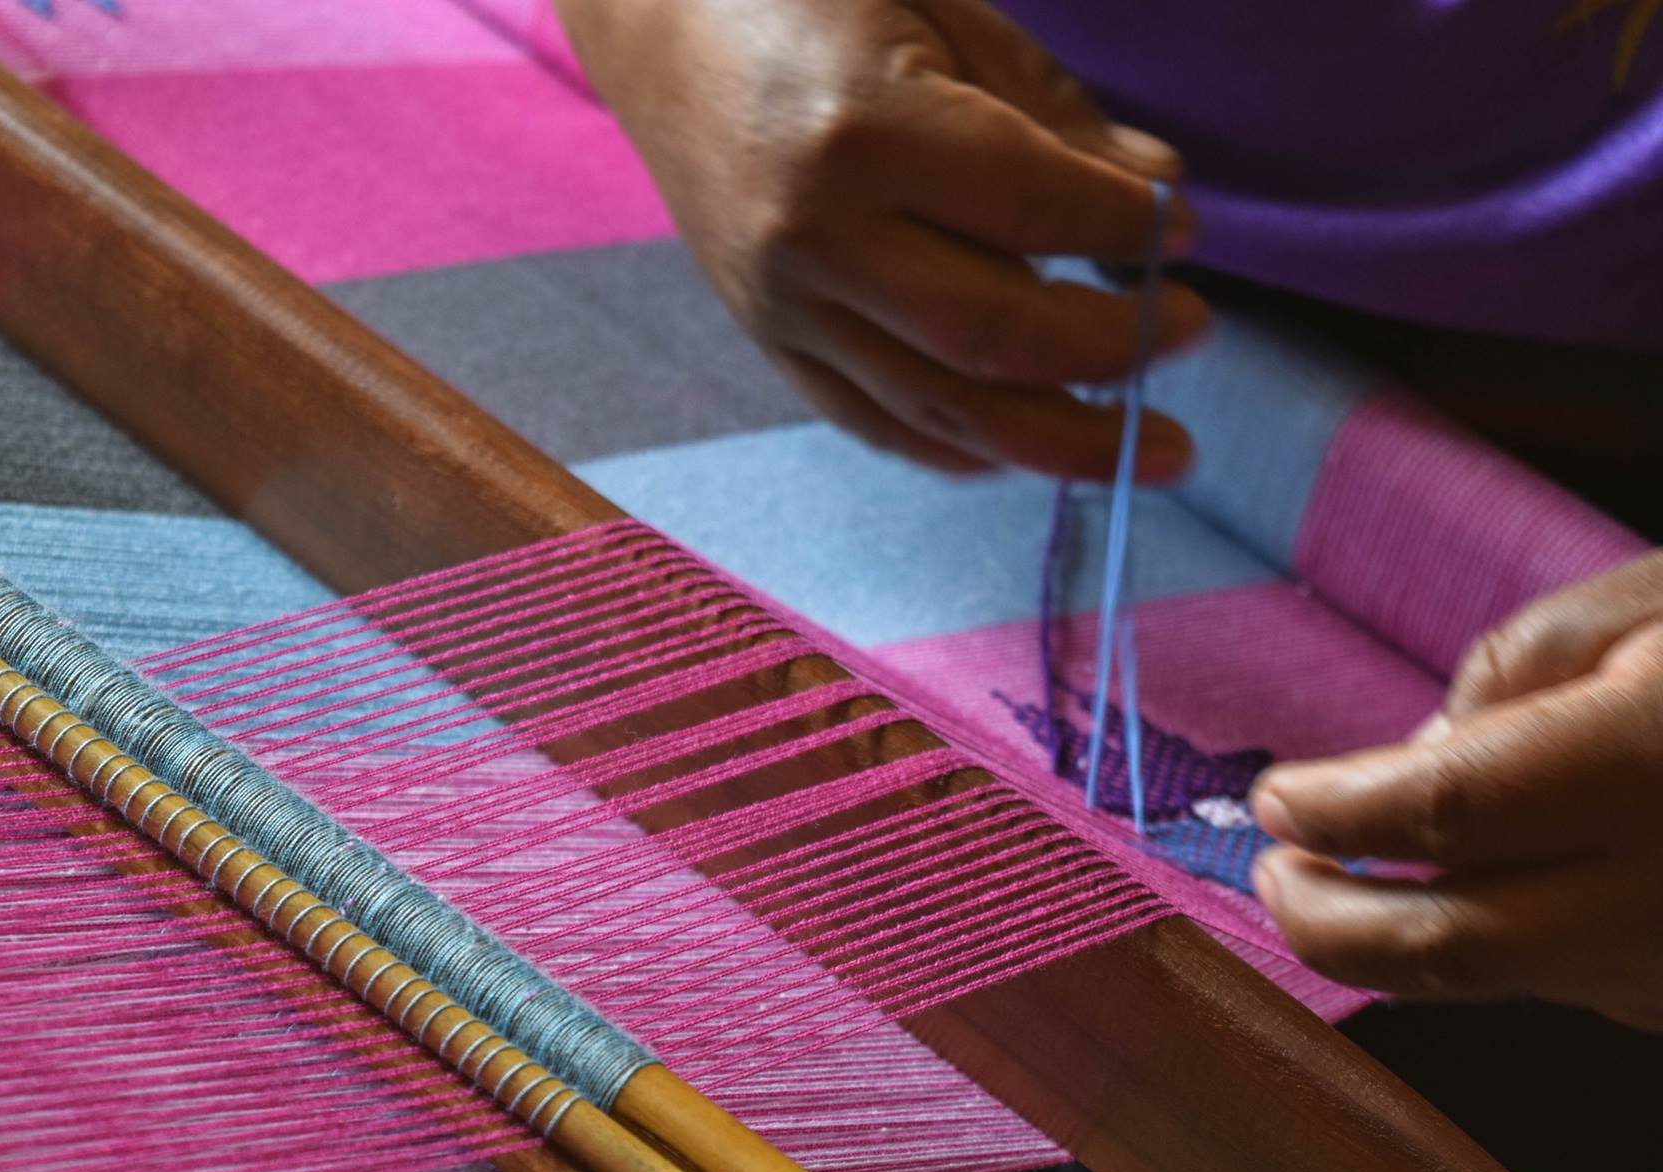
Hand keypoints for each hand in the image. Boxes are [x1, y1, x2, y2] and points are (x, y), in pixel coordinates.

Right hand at [554, 0, 1208, 475]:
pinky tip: (1035, 445)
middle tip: (1196, 332)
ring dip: (1063, 441)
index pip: (1030, 209)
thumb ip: (1049, 109)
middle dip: (1113, 349)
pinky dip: (967, 448)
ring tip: (1154, 449)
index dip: (1127, 230)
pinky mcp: (767, 341)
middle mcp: (814, 238)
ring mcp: (782, 306)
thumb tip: (1162, 189)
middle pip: (992, 337)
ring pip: (940, 409)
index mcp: (861, 133)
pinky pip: (876, 424)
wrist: (654, 25)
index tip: (1184, 230)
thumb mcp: (938, 8)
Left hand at [1251, 552, 1662, 1030]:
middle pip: (1445, 949)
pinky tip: (1476, 894)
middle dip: (1321, 922)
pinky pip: (1575, 985)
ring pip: (1501, 981)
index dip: (1332, 811)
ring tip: (1341, 880)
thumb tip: (1413, 758)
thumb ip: (1517, 675)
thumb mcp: (1656, 602)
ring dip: (1398, 941)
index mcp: (1656, 764)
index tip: (1272, 799)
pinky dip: (1497, 948)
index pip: (1443, 811)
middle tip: (1269, 874)